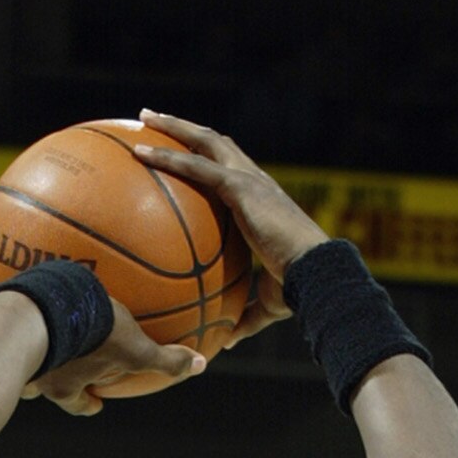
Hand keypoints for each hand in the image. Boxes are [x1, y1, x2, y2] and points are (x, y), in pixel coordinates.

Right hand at [0, 280, 201, 415]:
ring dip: (6, 340)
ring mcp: (6, 350)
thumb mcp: (134, 350)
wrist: (42, 313)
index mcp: (65, 383)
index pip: (78, 402)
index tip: (95, 403)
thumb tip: (200, 367)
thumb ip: (164, 360)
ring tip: (6, 322)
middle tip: (51, 368)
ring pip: (3, 350)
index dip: (87, 404)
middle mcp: (33, 373)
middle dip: (41, 381)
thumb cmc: (90, 337)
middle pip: (37, 386)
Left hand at [134, 111, 325, 346]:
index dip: (207, 158)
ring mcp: (249, 179)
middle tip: (153, 120)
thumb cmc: (297, 289)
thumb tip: (227, 339)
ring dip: (173, 128)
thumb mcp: (265, 304)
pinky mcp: (243, 187)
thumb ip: (245, 317)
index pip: (229, 169)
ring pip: (205, 141)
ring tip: (144, 118)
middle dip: (184, 129)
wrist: (315, 273)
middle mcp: (254, 180)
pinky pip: (198, 167)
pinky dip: (170, 158)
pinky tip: (143, 154)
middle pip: (214, 142)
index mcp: (259, 200)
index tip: (184, 153)